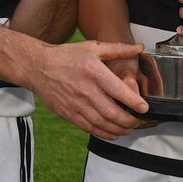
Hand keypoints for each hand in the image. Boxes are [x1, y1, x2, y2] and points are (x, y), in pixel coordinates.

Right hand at [29, 40, 147, 140]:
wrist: (38, 66)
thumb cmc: (66, 56)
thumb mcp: (92, 47)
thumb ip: (118, 49)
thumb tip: (138, 48)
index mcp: (94, 72)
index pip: (118, 91)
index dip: (134, 102)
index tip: (145, 108)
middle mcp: (86, 90)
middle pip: (112, 112)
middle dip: (129, 121)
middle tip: (138, 121)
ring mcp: (76, 104)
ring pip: (102, 123)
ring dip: (119, 129)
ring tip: (129, 129)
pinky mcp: (68, 113)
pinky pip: (89, 128)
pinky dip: (104, 134)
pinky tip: (113, 134)